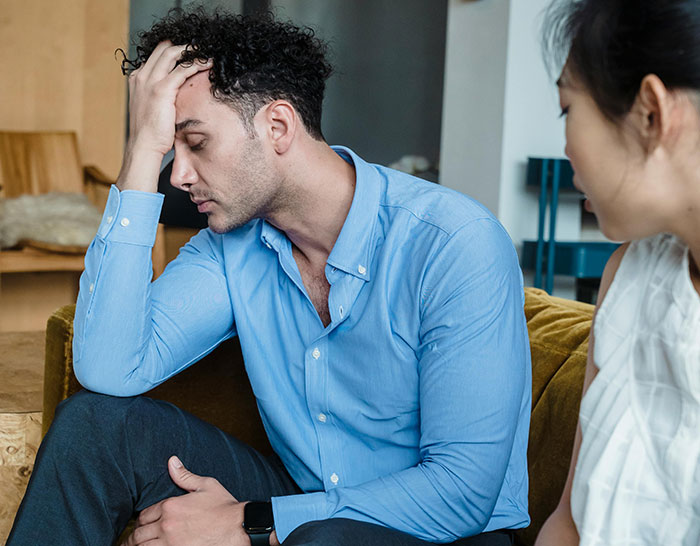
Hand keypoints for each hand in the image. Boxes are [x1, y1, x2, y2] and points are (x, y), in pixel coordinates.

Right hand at [118, 42, 210, 191]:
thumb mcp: (152, 108)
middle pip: (164, 48)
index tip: (190, 51)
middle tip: (200, 47)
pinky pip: (182, 70)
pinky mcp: (162, 90)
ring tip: (206, 51)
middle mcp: (142, 76)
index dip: (173, 49)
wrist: (143, 146)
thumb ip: (160, 96)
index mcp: (138, 79)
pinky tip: (208, 64)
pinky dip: (197, 64)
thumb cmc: (150, 132)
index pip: (156, 54)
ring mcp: (150, 81)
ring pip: (172, 54)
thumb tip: (176, 95)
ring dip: (192, 51)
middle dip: (184, 45)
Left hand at [121, 456, 250, 545]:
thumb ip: (184, 476)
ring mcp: (170, 543)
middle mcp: (167, 525)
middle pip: (139, 533)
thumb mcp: (206, 485)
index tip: (141, 525)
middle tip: (130, 541)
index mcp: (171, 506)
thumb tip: (172, 461)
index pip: (144, 515)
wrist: (238, 527)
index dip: (141, 520)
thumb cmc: (224, 507)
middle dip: (133, 538)